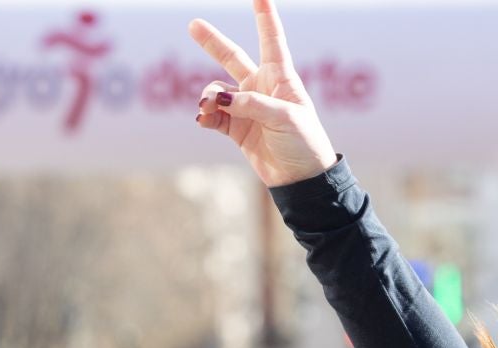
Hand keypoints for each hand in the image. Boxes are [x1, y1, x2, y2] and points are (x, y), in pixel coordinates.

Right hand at [189, 0, 337, 187]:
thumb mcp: (285, 118)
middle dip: (212, 43)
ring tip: (209, 109)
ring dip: (209, 98)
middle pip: (232, 58)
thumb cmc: (304, 144)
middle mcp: (261, 89)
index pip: (271, 40)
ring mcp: (247, 108)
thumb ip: (252, 103)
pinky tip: (204, 119)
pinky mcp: (237, 129)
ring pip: (216, 91)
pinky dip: (206, 116)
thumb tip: (219, 97)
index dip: (264, 16)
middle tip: (193, 25)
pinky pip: (213, 116)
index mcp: (281, 78)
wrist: (302, 180)